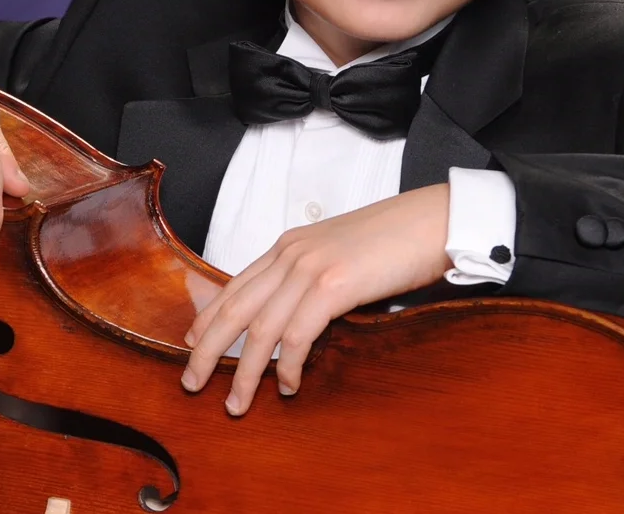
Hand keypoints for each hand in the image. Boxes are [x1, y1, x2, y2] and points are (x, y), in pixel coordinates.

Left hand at [182, 181, 452, 414]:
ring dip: (245, 372)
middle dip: (207, 349)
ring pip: (259, 328)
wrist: (432, 219)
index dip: (210, 316)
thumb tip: (301, 315)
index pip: (237, 284)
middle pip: (235, 307)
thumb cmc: (397, 239)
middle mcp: (291, 253)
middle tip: (191, 383)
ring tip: (236, 404)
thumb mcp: (341, 252)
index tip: (192, 343)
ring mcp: (310, 267)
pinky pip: (297, 335)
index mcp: (291, 244)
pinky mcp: (333, 285)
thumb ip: (314, 276)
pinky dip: (287, 366)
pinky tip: (288, 386)